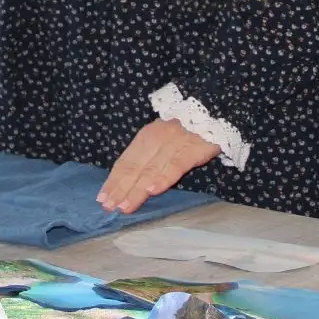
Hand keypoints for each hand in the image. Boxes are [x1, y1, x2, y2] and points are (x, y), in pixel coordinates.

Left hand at [98, 120, 218, 214]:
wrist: (216, 111)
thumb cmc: (187, 131)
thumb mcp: (163, 139)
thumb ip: (148, 157)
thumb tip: (126, 182)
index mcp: (147, 136)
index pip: (126, 161)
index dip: (114, 180)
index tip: (102, 198)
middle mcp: (157, 138)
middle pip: (135, 166)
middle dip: (120, 188)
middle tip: (109, 207)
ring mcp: (175, 143)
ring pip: (152, 168)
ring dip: (137, 189)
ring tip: (125, 206)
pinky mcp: (194, 148)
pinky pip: (176, 165)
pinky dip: (163, 177)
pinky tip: (152, 190)